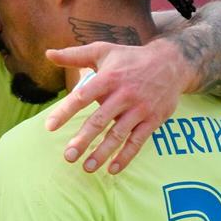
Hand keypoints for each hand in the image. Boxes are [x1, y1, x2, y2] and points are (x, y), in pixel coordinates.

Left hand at [44, 40, 193, 172]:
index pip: (83, 96)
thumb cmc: (130, 58)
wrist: (172, 63)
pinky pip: (138, 141)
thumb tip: (48, 54)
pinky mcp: (153, 120)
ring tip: (86, 167)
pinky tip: (112, 169)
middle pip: (100, 121)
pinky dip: (126, 156)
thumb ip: (74, 55)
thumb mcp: (103, 51)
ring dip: (102, 153)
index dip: (65, 111)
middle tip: (68, 156)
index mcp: (108, 78)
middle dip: (83, 140)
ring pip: (118, 134)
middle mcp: (124, 94)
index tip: (49, 127)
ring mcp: (140, 109)